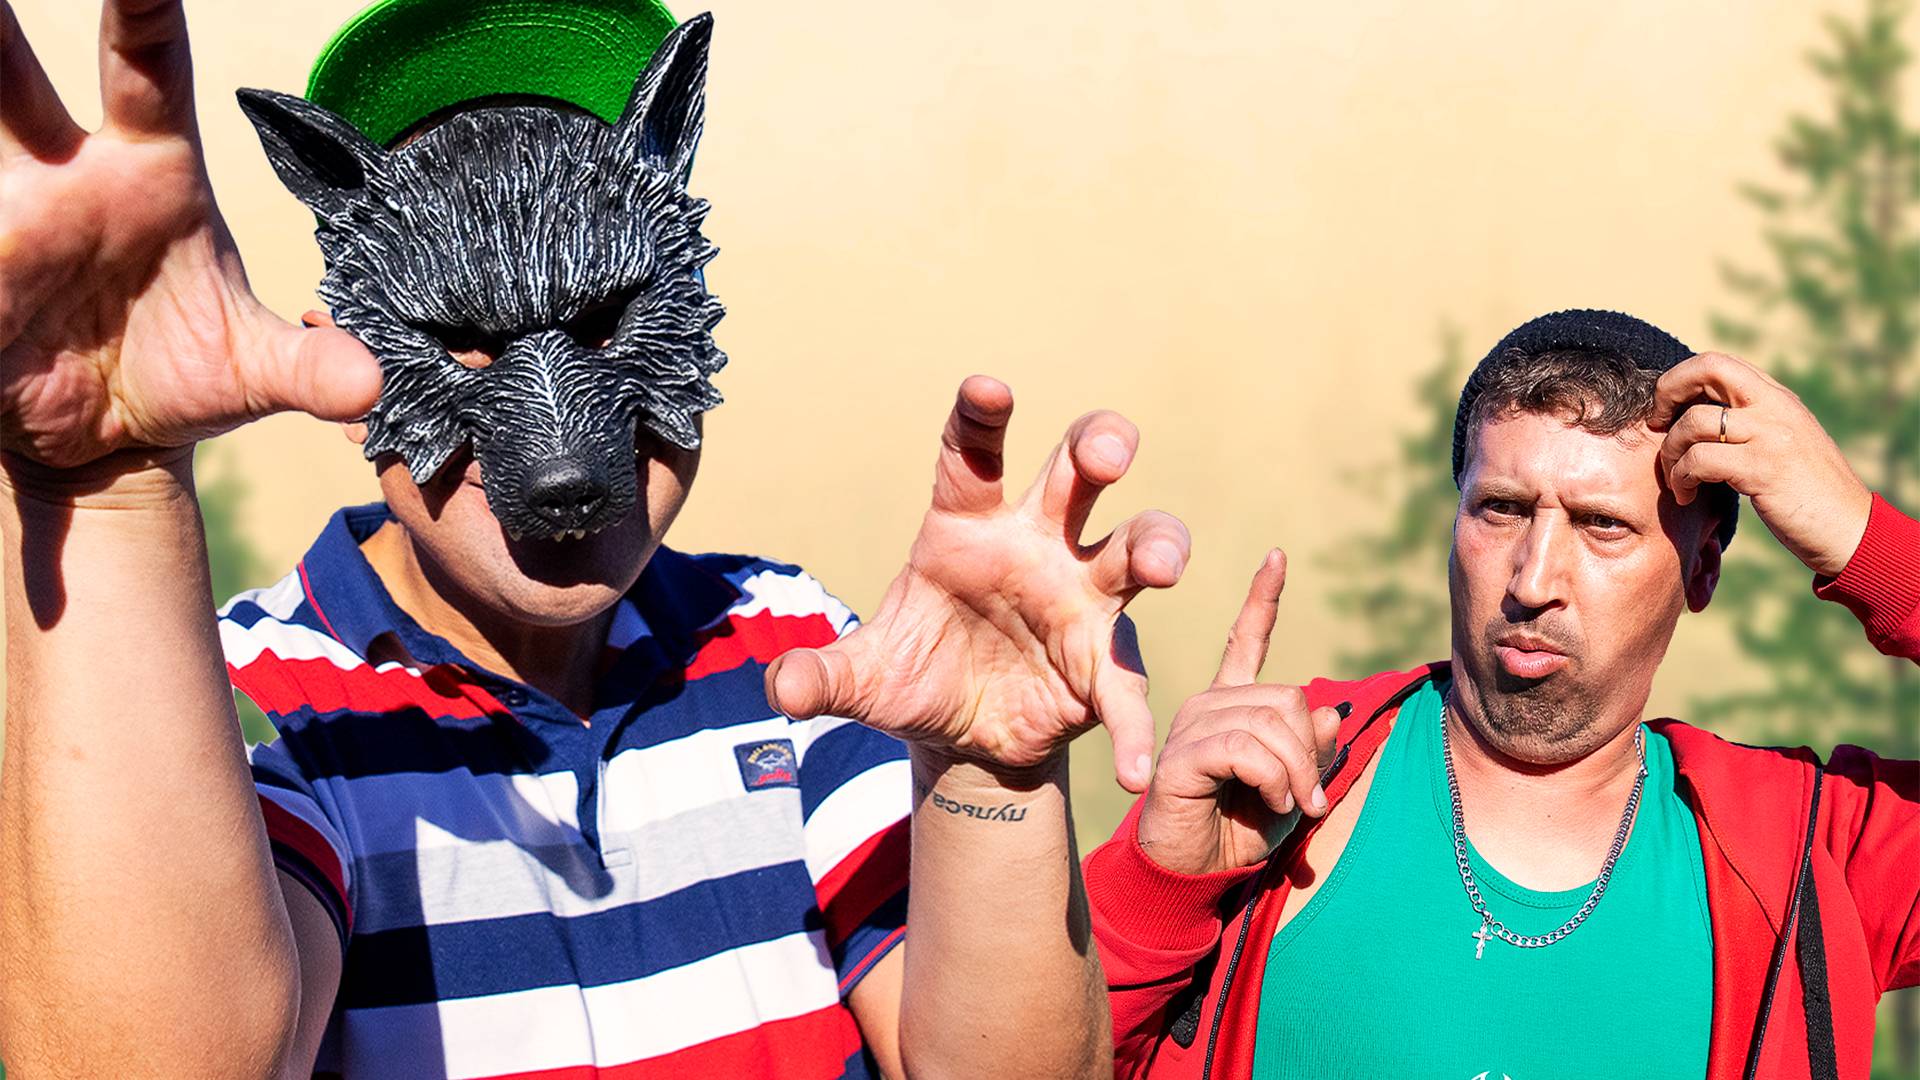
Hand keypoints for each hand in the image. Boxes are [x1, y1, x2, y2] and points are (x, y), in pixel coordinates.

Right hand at [0, 1, 378, 478]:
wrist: (111, 444)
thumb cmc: (187, 378)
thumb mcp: (254, 374)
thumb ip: (311, 369)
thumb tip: (368, 383)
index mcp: (153, 171)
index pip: (149, 67)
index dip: (142, 10)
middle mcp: (71, 174)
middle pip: (18, 74)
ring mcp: (12, 213)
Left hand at [764, 376, 1188, 791]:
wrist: (962, 736)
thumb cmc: (919, 672)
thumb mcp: (865, 677)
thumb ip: (823, 676)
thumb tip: (781, 688)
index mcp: (967, 525)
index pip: (973, 455)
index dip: (981, 418)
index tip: (988, 389)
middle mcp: (1035, 543)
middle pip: (1077, 472)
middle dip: (1100, 445)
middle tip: (1106, 455)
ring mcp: (1081, 595)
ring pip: (1135, 544)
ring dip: (1157, 545)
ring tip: (1161, 569)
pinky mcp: (1103, 661)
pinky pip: (1128, 684)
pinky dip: (1136, 724)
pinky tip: (1137, 767)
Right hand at [1134, 550, 1343, 875]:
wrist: (1196, 874)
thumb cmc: (1241, 831)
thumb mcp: (1293, 788)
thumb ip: (1311, 749)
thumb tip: (1330, 711)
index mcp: (1232, 705)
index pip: (1246, 641)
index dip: (1262, 599)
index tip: (1276, 556)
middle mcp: (1207, 705)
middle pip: (1288, 697)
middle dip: (1309, 752)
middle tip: (1311, 797)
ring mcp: (1190, 725)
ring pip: (1271, 723)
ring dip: (1294, 773)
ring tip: (1290, 804)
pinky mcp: (1182, 755)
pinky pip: (1246, 748)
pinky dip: (1272, 778)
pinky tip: (1267, 800)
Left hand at [1650, 352, 1871, 575]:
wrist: (1849, 529)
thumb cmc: (1807, 492)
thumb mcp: (1781, 443)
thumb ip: (1748, 423)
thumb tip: (1691, 414)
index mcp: (1778, 398)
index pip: (1718, 362)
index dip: (1680, 380)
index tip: (1666, 410)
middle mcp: (1776, 407)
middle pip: (1708, 368)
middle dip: (1667, 392)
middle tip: (1657, 425)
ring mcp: (1771, 435)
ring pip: (1693, 423)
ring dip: (1670, 454)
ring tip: (1676, 479)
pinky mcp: (1763, 468)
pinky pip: (1700, 461)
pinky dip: (1682, 478)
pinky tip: (1687, 495)